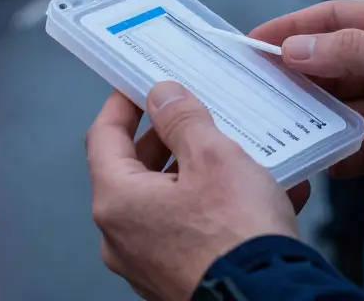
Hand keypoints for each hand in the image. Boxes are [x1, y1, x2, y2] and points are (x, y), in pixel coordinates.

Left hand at [86, 82, 309, 300]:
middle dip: (169, 139)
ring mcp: (148, 262)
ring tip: (241, 155)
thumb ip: (182, 119)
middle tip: (192, 115)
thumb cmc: (239, 241)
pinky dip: (218, 208)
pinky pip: (192, 230)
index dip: (122, 104)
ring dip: (201, 174)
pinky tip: (260, 194)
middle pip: (136, 170)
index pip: (103, 136)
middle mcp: (123, 237)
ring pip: (169, 200)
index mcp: (118, 202)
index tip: (136, 86)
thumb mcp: (214, 157)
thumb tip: (163, 97)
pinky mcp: (178, 278)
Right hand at [252, 0, 363, 213]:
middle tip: (252, 87)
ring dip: (309, 115)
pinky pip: (350, 148)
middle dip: (293, 76)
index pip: (333, 20)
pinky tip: (317, 155)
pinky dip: (332, 152)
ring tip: (276, 122)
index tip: (252, 42)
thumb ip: (353, 53)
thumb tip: (295, 46)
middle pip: (327, 65)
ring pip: (333, 107)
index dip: (291, 29)